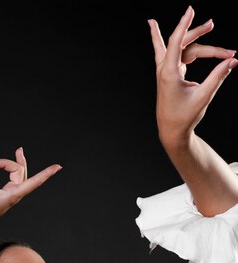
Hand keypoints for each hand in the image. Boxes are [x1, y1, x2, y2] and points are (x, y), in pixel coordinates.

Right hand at [0, 147, 61, 234]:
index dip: (46, 173)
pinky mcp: (2, 196)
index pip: (34, 181)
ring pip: (15, 176)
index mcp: (13, 195)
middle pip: (22, 173)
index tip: (58, 167)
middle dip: (19, 161)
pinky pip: (8, 180)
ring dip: (9, 165)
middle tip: (19, 150)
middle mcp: (13, 195)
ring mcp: (8, 195)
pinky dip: (3, 171)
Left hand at [148, 5, 236, 148]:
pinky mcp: (170, 73)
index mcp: (169, 74)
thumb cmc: (185, 117)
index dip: (184, 25)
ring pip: (183, 48)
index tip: (190, 10)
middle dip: (199, 33)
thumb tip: (233, 60)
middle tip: (212, 24)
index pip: (176, 43)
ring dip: (197, 39)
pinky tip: (152, 25)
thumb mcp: (204, 96)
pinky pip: (173, 51)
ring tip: (211, 26)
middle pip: (184, 44)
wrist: (171, 131)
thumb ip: (218, 76)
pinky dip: (171, 40)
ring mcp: (166, 71)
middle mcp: (164, 70)